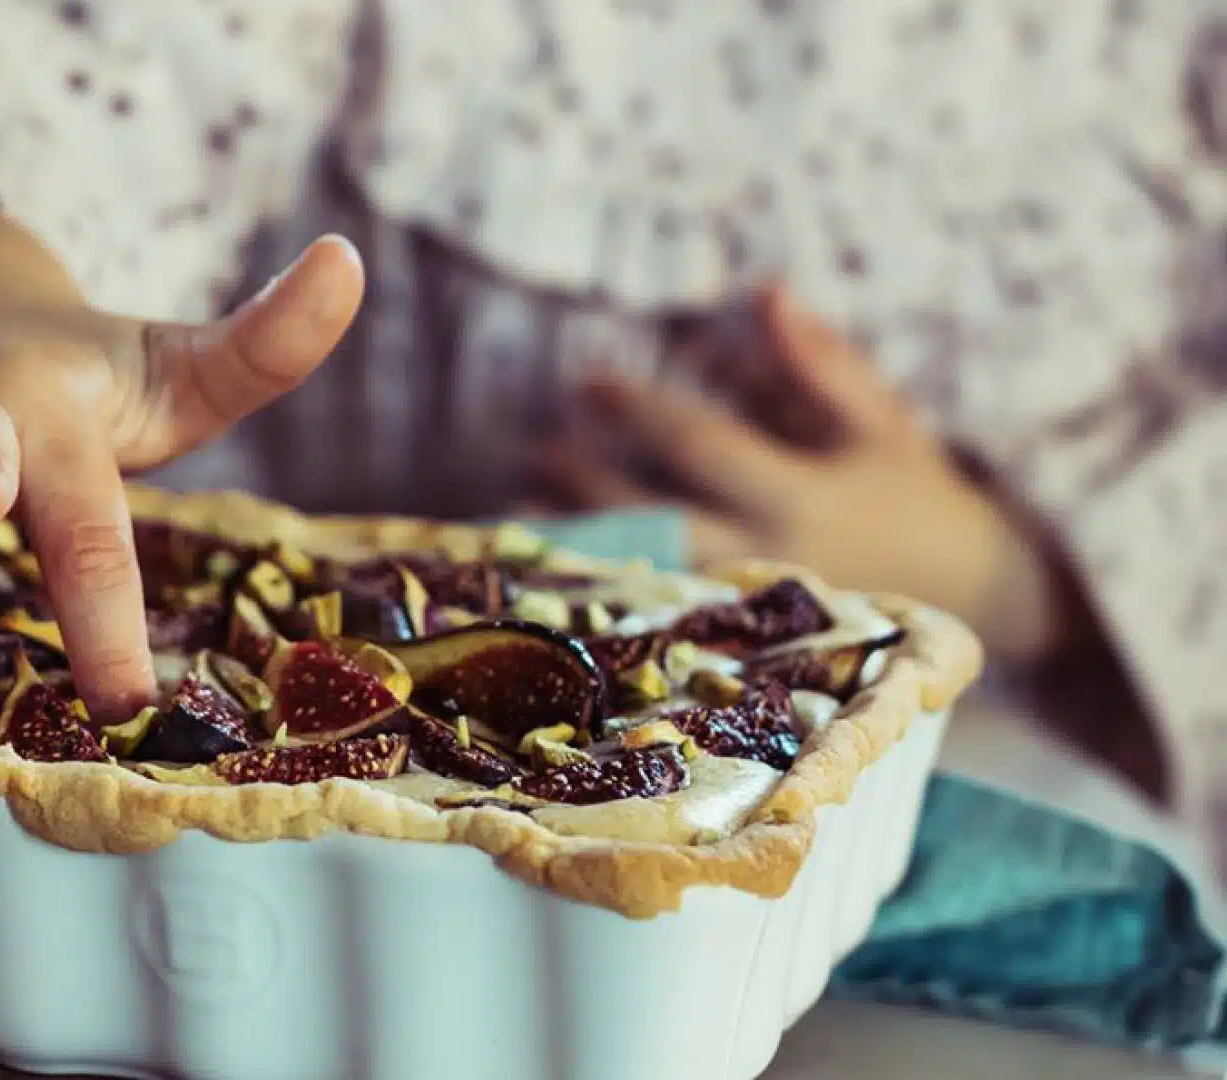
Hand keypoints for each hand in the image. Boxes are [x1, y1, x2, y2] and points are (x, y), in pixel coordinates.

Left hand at [536, 284, 1083, 661]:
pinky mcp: (744, 644)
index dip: (642, 412)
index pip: (704, 448)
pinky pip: (661, 619)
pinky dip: (608, 593)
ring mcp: (752, 610)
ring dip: (584, 547)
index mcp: (801, 496)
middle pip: (659, 523)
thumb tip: (765, 290)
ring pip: (650, 581)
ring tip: (519, 509)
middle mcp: (769, 557)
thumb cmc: (914, 493)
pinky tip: (557, 573)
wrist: (975, 595)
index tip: (588, 381)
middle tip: (535, 452)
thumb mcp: (882, 420)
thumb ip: (822, 362)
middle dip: (590, 489)